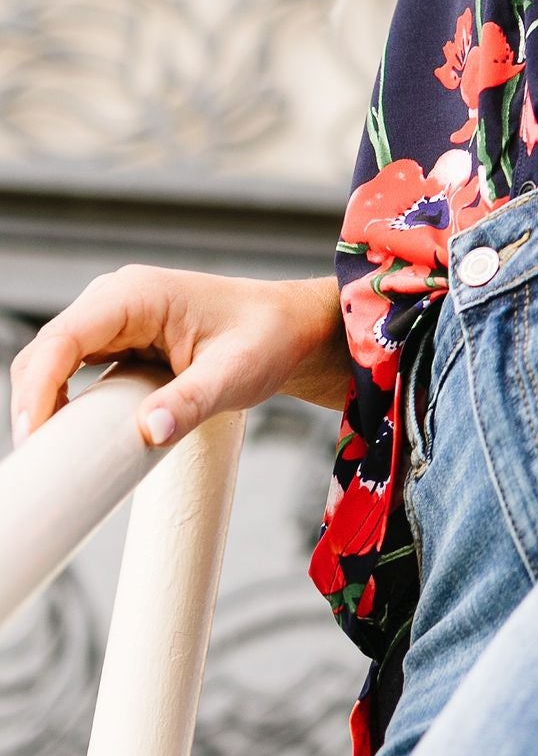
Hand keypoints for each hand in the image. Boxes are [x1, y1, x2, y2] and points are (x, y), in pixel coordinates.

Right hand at [9, 268, 349, 453]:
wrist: (288, 328)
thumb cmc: (268, 339)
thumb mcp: (236, 374)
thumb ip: (192, 401)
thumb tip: (149, 432)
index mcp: (138, 294)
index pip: (64, 338)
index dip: (37, 388)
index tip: (33, 437)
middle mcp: (116, 299)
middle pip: (46, 351)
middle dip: (32, 402)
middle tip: (37, 460)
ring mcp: (114, 319)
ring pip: (53, 361)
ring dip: (42, 403)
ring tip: (47, 454)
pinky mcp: (118, 340)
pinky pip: (72, 369)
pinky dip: (60, 400)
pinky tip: (65, 434)